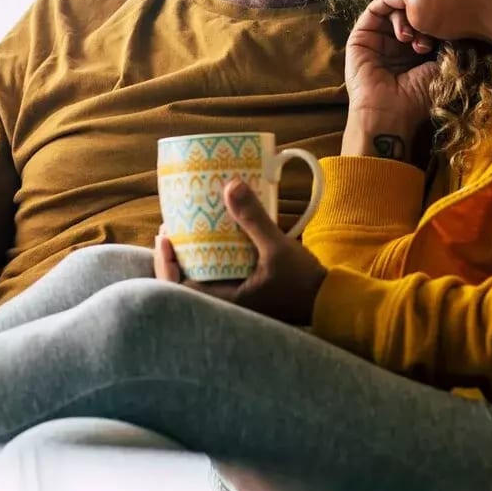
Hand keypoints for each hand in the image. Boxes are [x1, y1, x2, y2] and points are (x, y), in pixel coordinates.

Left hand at [154, 179, 327, 325]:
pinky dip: (206, 261)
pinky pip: (216, 278)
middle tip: (169, 227)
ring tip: (183, 230)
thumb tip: (231, 184)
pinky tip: (208, 242)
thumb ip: (255, 218)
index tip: (163, 237)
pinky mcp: (244, 294)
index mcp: (225, 302)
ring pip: (199, 280)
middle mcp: (225, 306)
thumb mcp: (278, 247)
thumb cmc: (303, 281)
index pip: (179, 289)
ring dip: (188, 258)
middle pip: (183, 284)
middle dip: (172, 256)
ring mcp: (234, 302)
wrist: (328, 301)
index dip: (165, 264)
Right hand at [344, 0, 439, 128]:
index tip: (448, 27)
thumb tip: (456, 18)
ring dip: (408, 13)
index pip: (427, 22)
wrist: (389, 112)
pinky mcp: (361, 36)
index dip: (437, 18)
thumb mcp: (440, 66)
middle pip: (411, 13)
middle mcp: (396, 43)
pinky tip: (402, 4)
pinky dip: (390, 0)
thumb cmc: (417, 97)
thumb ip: (446, 41)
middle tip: (430, 36)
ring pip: (395, 9)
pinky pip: (375, 8)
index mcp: (415, 51)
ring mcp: (378, 39)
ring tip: (413, 37)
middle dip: (423, 18)